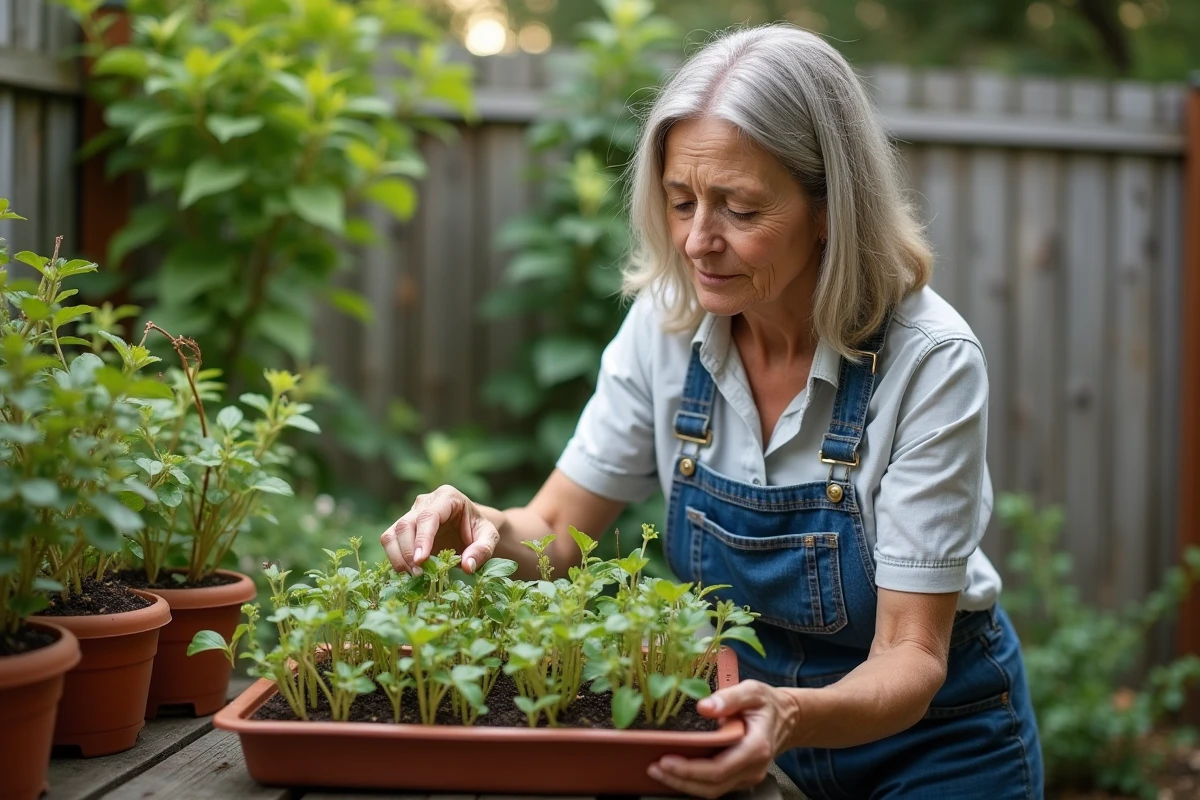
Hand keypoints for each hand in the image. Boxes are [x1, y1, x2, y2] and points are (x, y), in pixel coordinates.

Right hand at [380, 485, 499, 575]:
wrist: (471, 529)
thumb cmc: (479, 530)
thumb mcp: (489, 538)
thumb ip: (483, 550)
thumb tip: (466, 566)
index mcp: (447, 497)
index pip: (428, 516)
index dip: (422, 538)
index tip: (421, 560)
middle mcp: (424, 502)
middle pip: (405, 525)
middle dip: (408, 552)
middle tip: (419, 574)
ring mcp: (411, 513)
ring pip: (392, 533)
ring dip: (398, 557)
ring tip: (414, 576)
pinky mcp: (403, 528)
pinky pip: (390, 542)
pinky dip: (395, 559)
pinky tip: (408, 573)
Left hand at [647, 680, 797, 798]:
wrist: (787, 718)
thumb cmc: (768, 703)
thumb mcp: (752, 690)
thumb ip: (729, 697)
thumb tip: (704, 706)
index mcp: (756, 747)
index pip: (719, 768)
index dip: (690, 769)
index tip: (666, 759)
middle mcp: (753, 768)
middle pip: (712, 785)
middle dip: (680, 780)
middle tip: (654, 767)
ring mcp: (748, 776)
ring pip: (713, 790)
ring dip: (683, 784)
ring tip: (658, 771)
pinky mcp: (740, 778)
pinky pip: (715, 786)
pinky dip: (693, 782)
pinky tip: (676, 771)